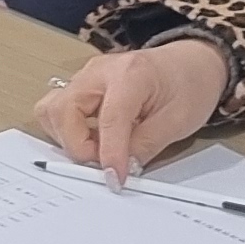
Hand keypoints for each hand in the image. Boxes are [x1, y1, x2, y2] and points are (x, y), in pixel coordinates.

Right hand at [34, 37, 232, 183]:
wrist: (192, 65)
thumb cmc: (189, 85)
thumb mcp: (178, 121)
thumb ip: (145, 146)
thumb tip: (121, 169)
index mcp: (131, 73)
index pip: (109, 118)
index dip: (109, 154)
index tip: (115, 179)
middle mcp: (100, 71)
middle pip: (63, 110)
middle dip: (77, 145)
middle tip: (102, 164)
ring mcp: (86, 77)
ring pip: (52, 109)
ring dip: (68, 138)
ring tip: (98, 151)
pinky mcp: (81, 87)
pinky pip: (58, 110)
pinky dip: (67, 132)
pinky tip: (92, 140)